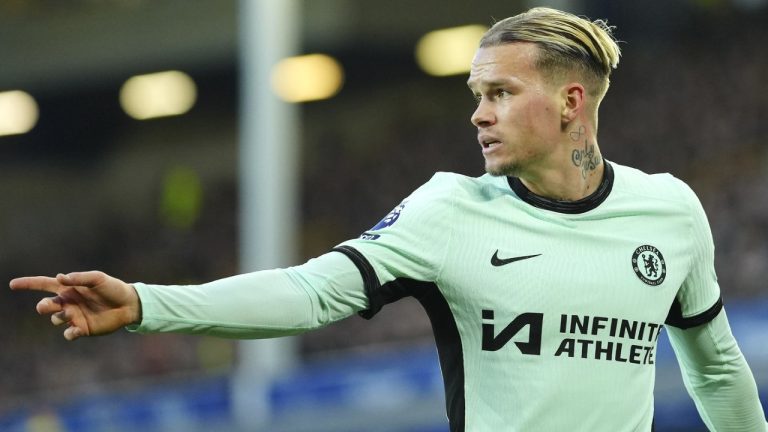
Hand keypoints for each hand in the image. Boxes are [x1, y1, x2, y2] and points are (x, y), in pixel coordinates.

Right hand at [9, 271, 140, 340]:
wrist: (129, 304)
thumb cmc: (113, 288)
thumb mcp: (97, 278)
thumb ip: (79, 278)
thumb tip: (59, 277)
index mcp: (69, 288)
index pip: (44, 285)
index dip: (28, 284)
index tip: (13, 284)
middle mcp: (68, 303)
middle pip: (45, 306)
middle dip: (43, 307)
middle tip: (47, 307)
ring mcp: (74, 316)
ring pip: (55, 320)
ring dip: (60, 317)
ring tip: (71, 313)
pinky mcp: (82, 329)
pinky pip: (68, 334)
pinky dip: (69, 333)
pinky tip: (76, 329)